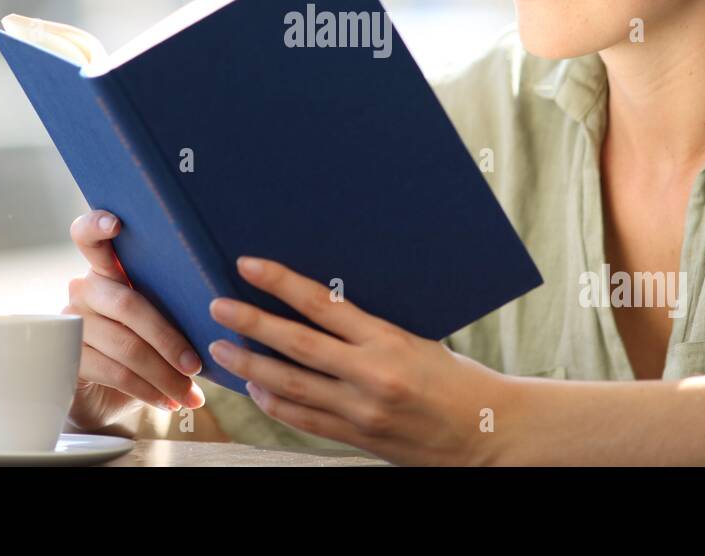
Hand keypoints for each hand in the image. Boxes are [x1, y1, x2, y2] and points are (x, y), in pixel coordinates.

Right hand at [61, 210, 205, 431]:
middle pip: (128, 304)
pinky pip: (114, 372)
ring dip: (165, 375)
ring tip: (190, 393)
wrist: (109, 394)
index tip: (116, 222)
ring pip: (125, 345)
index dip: (97, 225)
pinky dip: (148, 391)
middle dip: (168, 338)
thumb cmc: (145, 343)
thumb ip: (174, 298)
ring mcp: (71, 323)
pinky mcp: (67, 359)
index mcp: (108, 269)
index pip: (88, 236)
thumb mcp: (160, 314)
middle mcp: (85, 289)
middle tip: (196, 363)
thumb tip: (225, 305)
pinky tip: (168, 401)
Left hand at [207, 256, 512, 464]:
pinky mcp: (357, 437)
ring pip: (289, 385)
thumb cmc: (458, 378)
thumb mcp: (419, 339)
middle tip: (216, 307)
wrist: (488, 434)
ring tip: (220, 352)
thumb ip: (370, 328)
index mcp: (389, 340)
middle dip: (250, 324)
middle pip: (295, 345)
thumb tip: (321, 303)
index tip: (248, 265)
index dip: (281, 283)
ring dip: (249, 366)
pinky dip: (273, 402)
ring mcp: (361, 411)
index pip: (323, 304)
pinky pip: (303, 419)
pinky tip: (255, 387)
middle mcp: (370, 375)